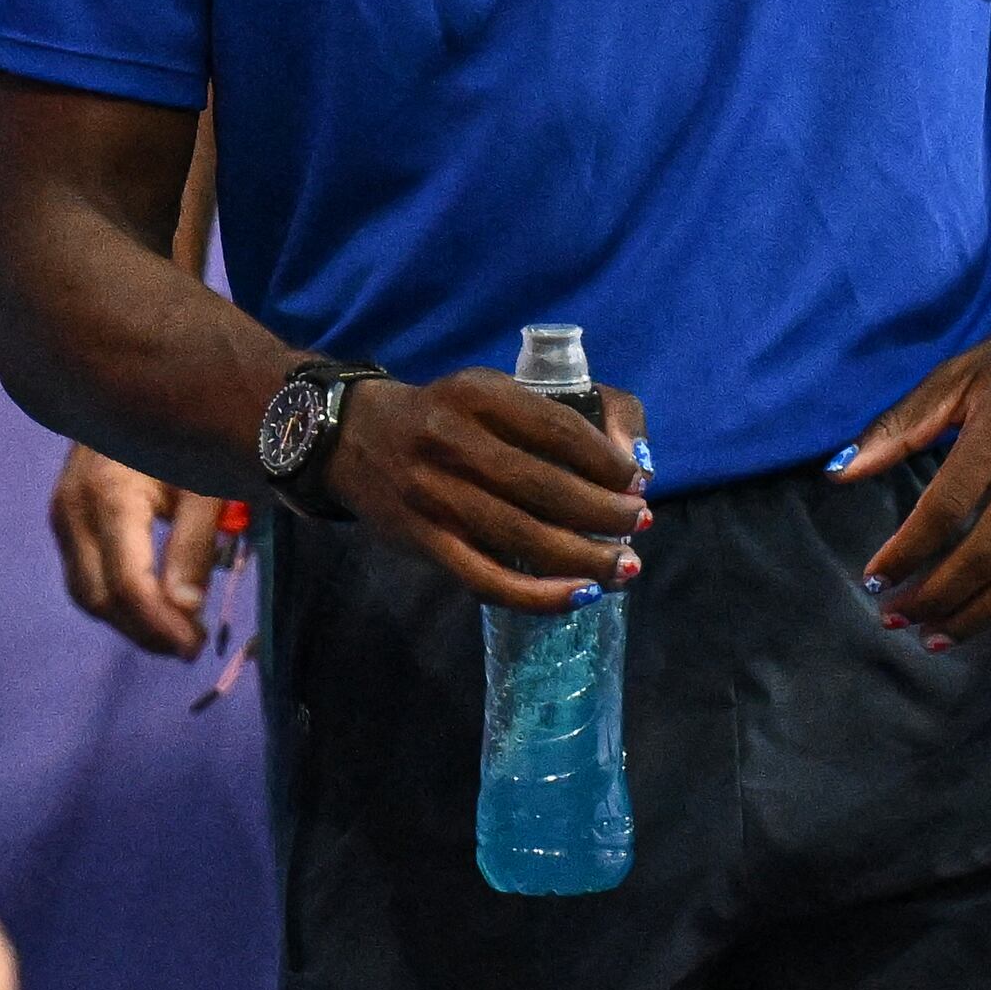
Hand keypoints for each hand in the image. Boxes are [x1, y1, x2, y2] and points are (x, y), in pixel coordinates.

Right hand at [47, 444, 228, 658]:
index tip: (195, 646)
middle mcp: (73, 507)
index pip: (127, 584)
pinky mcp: (62, 513)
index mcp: (110, 495)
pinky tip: (153, 601)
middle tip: (190, 645)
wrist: (136, 376)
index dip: (160, 626)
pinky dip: (115, 596)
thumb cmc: (187, 424)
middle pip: (98, 598)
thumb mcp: (206, 483)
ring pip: (85, 592)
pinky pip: (82, 572)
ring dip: (128, 620)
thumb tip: (185, 609)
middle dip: (144, 632)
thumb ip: (193, 546)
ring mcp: (61, 510)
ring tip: (176, 631)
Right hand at [329, 374, 648, 612]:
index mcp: (478, 395)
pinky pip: (488, 580)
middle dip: (606, 512)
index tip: (638, 481)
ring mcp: (435, 497)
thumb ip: (552, 416)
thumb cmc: (443, 416)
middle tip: (640, 524)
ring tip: (626, 566)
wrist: (350, 437)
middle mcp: (454, 443)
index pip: (559, 429)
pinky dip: (540, 596)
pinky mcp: (424, 541)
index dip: (607, 461)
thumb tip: (627, 459)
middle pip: (547, 487)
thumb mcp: (489, 392)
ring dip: (586, 557)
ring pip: (524, 538)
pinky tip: (580, 597)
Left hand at [841, 299, 990, 638]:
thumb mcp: (960, 374)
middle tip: (898, 618)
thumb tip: (836, 473)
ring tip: (939, 635)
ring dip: (980, 615)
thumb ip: (899, 426)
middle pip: (987, 552)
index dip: (907, 552)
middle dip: (936, 596)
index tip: (876, 580)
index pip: (946, 507)